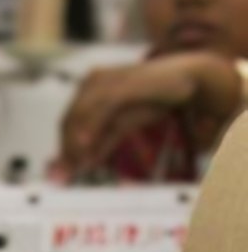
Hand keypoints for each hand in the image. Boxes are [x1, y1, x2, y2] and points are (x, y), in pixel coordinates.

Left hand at [55, 52, 241, 178]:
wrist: (187, 77)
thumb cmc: (154, 100)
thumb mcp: (124, 123)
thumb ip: (104, 140)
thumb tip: (85, 164)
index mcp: (88, 87)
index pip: (67, 120)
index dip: (63, 146)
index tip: (64, 169)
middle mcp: (92, 81)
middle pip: (69, 120)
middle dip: (66, 149)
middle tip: (68, 174)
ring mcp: (106, 80)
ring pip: (80, 115)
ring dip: (75, 144)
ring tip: (77, 166)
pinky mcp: (122, 83)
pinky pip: (101, 109)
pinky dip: (91, 129)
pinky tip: (85, 146)